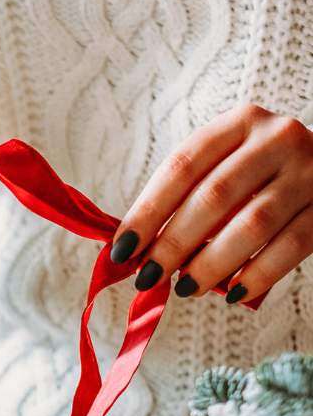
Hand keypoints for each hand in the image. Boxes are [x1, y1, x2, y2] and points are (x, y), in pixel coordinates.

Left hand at [110, 104, 312, 303]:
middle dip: (173, 243)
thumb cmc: (259, 172)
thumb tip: (135, 249)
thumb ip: (185, 197)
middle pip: (213, 197)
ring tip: (185, 287)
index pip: (181, 167)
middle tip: (148, 276)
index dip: (147, 211)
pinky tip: (234, 292)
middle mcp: (276, 140)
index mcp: (238, 123)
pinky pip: (291, 246)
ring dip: (211, 263)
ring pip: (252, 225)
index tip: (121, 249)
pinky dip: (258, 274)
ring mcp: (309, 172)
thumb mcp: (223, 165)